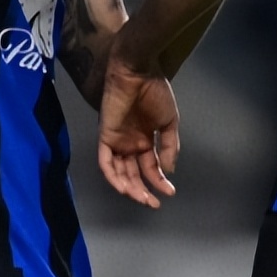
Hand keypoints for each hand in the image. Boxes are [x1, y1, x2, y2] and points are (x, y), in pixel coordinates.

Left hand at [98, 57, 179, 208]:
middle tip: (154, 203)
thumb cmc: (155, 92)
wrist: (138, 73)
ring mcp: (117, 141)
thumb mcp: (169, 121)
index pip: (150, 166)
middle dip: (143, 190)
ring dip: (129, 188)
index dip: (159, 180)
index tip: (170, 192)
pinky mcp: (105, 137)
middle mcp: (129, 143)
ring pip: (119, 172)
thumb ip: (169, 146)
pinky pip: (106, 162)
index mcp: (144, 138)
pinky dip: (113, 176)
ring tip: (143, 198)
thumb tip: (169, 170)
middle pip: (133, 173)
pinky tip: (125, 187)